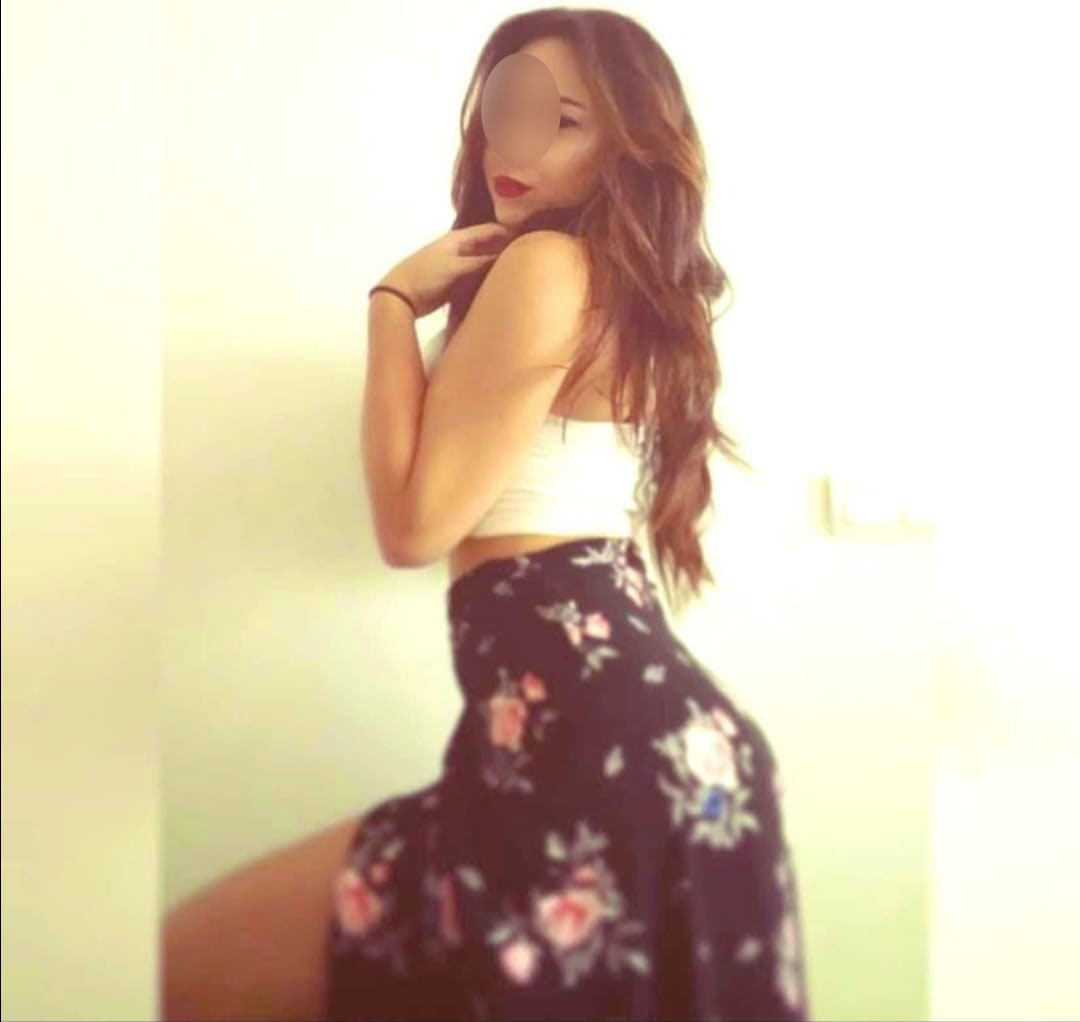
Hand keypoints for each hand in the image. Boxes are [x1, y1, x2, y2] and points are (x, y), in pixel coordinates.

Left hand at [376, 222, 516, 318]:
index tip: (533, 238)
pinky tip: (498, 287)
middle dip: (507, 249)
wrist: (399, 296)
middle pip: (489, 245)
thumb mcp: (459, 267)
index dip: (511, 232)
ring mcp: (455, 265)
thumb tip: (510, 257)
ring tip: (519, 272)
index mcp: (458, 238)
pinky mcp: (452, 282)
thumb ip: (484, 262)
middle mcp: (458, 248)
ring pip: (483, 262)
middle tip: (530, 257)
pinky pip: (476, 277)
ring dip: (497, 265)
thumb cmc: (426, 276)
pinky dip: (487, 278)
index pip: (491, 230)